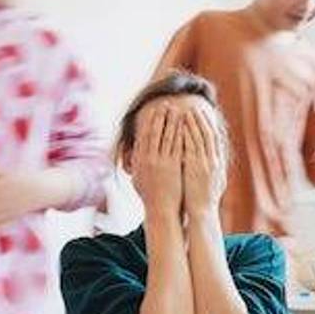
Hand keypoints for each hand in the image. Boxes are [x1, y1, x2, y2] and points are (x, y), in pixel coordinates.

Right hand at [131, 103, 183, 219]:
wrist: (161, 210)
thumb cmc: (150, 197)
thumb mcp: (137, 179)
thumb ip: (135, 165)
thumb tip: (130, 156)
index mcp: (139, 160)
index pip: (144, 135)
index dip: (149, 121)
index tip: (154, 110)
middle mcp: (148, 159)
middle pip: (154, 131)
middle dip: (160, 116)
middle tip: (166, 103)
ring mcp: (161, 161)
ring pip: (166, 136)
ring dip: (171, 120)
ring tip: (177, 109)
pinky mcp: (173, 165)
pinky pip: (177, 145)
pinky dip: (180, 132)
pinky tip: (184, 124)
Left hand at [180, 106, 222, 212]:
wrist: (202, 212)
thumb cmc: (203, 200)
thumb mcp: (212, 183)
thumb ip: (212, 171)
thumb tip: (212, 164)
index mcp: (217, 164)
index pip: (215, 140)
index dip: (210, 126)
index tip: (205, 116)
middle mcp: (213, 160)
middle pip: (209, 134)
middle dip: (203, 120)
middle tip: (196, 107)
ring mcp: (205, 162)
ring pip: (200, 136)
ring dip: (194, 123)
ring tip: (187, 110)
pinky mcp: (195, 165)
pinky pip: (191, 144)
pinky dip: (187, 132)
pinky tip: (182, 124)